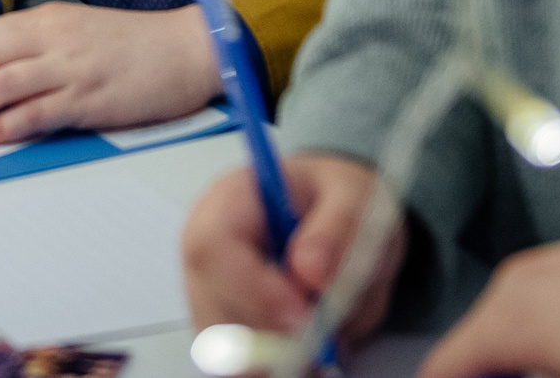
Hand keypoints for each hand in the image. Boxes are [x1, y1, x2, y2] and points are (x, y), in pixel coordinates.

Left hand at [0, 1, 219, 144]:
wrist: (188, 49)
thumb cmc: (132, 47)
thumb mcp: (75, 34)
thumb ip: (35, 50)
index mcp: (46, 20)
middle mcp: (53, 39)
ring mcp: (72, 68)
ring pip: (2, 85)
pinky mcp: (91, 98)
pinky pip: (37, 112)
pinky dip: (3, 125)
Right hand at [184, 152, 402, 340]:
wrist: (338, 216)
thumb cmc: (336, 200)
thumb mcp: (354, 198)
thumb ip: (338, 228)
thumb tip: (311, 270)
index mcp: (230, 200)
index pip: (213, 247)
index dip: (252, 288)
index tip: (303, 315)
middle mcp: (206, 244)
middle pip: (209, 301)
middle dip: (266, 333)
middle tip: (321, 342)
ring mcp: (209, 286)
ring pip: (219, 340)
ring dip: (269, 355)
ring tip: (322, 344)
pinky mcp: (223, 320)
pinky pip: (234, 360)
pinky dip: (270, 365)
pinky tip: (305, 353)